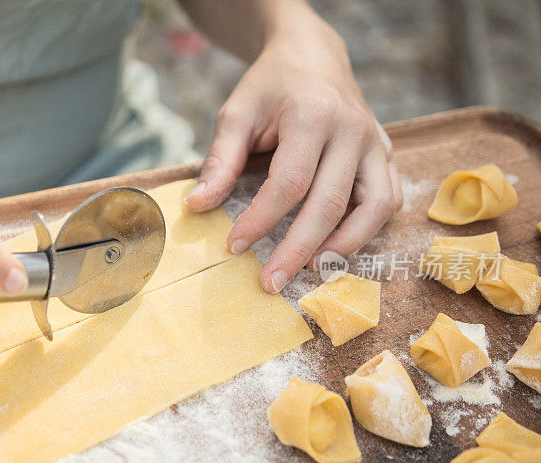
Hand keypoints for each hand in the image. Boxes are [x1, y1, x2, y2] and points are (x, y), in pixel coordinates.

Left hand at [185, 10, 400, 292]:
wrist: (312, 55)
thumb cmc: (270, 87)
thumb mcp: (236, 114)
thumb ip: (219, 161)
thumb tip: (198, 207)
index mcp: (312, 115)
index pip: (289, 183)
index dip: (260, 220)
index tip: (233, 246)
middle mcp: (352, 130)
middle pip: (330, 204)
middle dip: (298, 250)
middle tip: (269, 283)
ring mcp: (376, 142)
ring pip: (375, 207)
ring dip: (345, 246)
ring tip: (311, 271)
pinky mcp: (385, 153)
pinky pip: (389, 199)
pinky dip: (369, 229)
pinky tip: (338, 246)